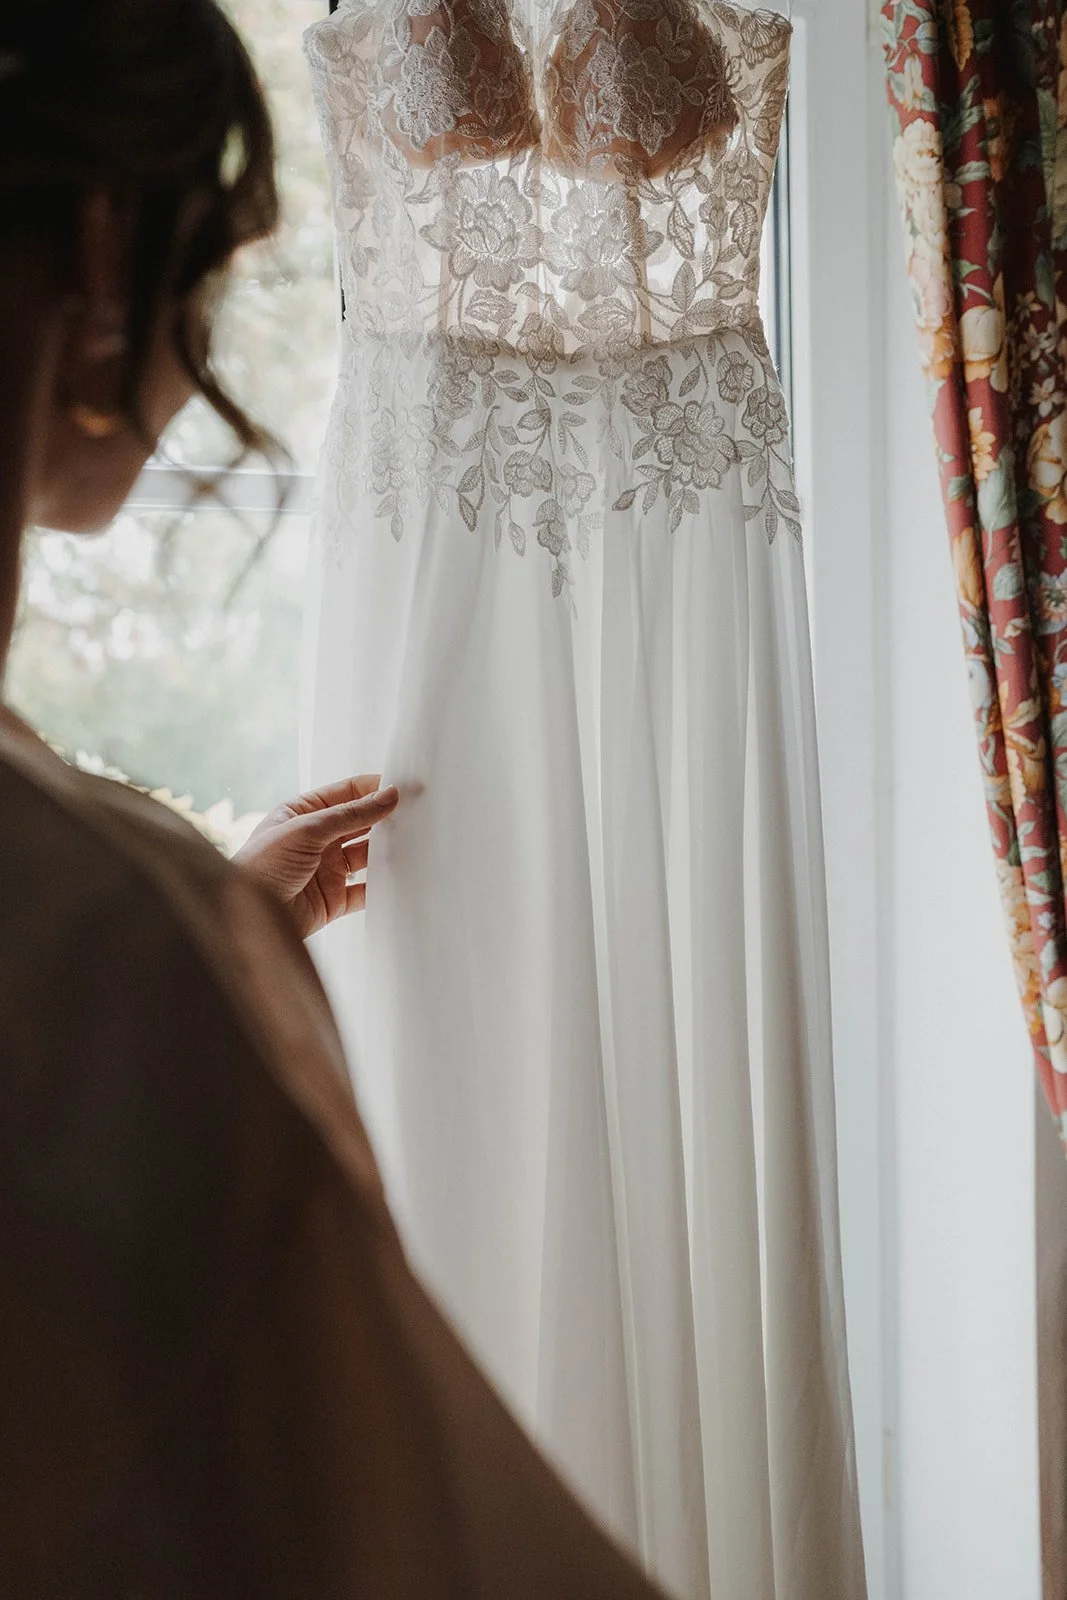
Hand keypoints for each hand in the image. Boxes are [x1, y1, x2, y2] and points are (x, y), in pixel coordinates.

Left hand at [234, 775, 398, 939]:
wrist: (248, 919)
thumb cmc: (260, 867)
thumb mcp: (306, 830)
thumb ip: (350, 814)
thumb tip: (387, 796)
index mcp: (302, 813)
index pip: (346, 793)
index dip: (374, 789)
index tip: (403, 788)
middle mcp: (316, 839)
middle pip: (359, 823)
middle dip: (385, 818)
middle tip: (415, 813)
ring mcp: (326, 869)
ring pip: (366, 855)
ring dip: (386, 850)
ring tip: (413, 842)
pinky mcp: (333, 899)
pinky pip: (365, 889)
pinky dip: (382, 885)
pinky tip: (398, 877)